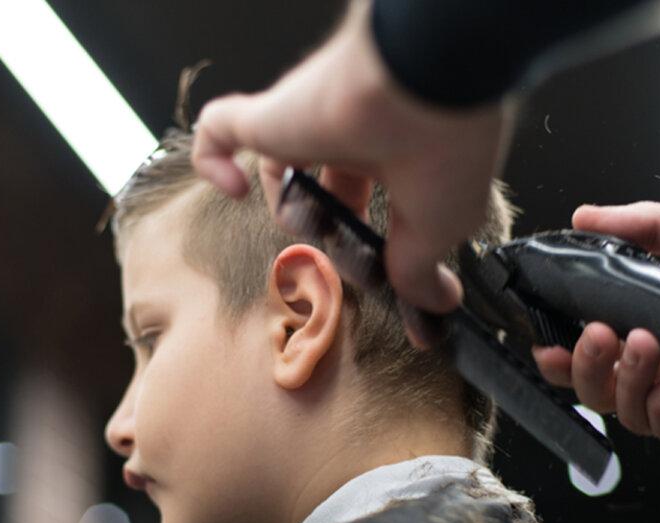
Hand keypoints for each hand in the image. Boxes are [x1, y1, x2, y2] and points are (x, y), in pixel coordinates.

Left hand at [192, 0, 513, 345]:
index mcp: (399, 149)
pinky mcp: (269, 115)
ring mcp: (306, 122)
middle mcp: (352, 131)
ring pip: (280, 165)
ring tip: (313, 227)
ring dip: (290, 210)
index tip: (397, 293)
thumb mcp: (440, 227)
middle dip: (331, 230)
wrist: (424, 77)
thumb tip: (433, 308)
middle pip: (325, 187)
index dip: (376, 244)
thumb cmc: (446, 147)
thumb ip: (420, 271)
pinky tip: (233, 190)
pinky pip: (219, 130)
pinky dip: (212, 161)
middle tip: (347, 262)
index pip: (375, 196)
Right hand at [533, 202, 659, 450]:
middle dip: (582, 366)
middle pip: (598, 389)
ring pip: (624, 412)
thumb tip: (587, 216)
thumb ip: (647, 226)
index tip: (545, 336)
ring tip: (639, 343)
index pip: (597, 349)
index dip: (565, 349)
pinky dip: (659, 399)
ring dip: (619, 378)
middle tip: (595, 336)